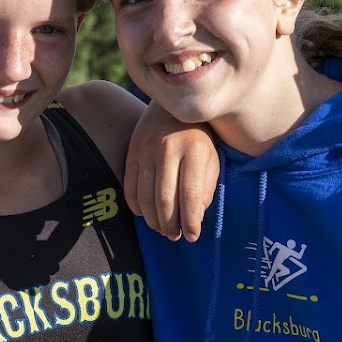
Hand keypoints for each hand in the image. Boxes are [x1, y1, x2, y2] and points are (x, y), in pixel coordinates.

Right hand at [124, 103, 218, 242]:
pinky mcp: (131, 152)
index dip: (191, 221)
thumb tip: (194, 217)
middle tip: (175, 237)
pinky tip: (146, 214)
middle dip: (170, 225)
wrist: (172, 105)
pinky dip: (137, 207)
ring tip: (162, 229)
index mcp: (195, 150)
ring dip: (153, 220)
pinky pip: (130, 188)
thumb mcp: (212, 159)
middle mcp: (168, 148)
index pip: (191, 195)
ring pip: (146, 197)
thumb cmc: (198, 138)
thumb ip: (206, 188)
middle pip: (165, 199)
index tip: (193, 236)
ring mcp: (146, 149)